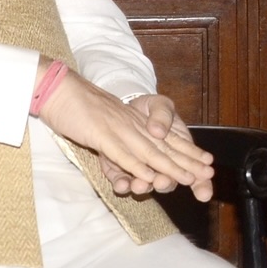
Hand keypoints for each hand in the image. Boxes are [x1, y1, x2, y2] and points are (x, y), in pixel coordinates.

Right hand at [36, 72, 214, 199]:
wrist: (58, 87)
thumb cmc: (80, 106)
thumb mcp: (108, 120)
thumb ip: (123, 137)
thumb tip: (138, 151)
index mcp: (135, 121)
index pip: (167, 138)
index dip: (189, 151)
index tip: (208, 163)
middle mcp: (132, 124)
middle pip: (164, 146)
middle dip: (187, 162)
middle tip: (208, 173)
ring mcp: (117, 128)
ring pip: (148, 152)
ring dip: (168, 168)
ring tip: (187, 179)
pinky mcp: (100, 134)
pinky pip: (121, 153)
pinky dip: (136, 165)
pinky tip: (149, 175)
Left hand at [99, 96, 214, 202]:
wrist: (125, 107)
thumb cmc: (149, 110)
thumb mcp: (160, 105)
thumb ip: (162, 115)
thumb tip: (159, 131)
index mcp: (178, 150)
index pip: (195, 172)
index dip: (202, 184)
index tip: (204, 194)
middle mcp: (161, 165)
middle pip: (169, 182)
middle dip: (166, 183)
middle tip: (163, 181)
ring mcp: (141, 170)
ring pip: (145, 185)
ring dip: (143, 187)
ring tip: (139, 185)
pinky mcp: (120, 169)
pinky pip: (122, 182)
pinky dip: (122, 185)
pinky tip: (120, 184)